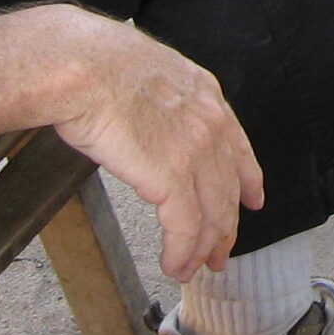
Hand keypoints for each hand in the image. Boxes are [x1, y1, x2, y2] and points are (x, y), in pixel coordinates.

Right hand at [47, 10, 263, 281]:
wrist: (80, 68)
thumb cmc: (95, 65)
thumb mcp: (149, 72)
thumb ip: (162, 99)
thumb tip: (146, 116)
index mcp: (205, 94)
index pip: (237, 146)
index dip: (247, 180)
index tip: (253, 200)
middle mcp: (210, 123)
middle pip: (228, 189)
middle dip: (224, 228)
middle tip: (218, 254)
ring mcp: (195, 151)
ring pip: (211, 214)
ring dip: (201, 249)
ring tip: (191, 269)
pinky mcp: (172, 178)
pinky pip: (185, 228)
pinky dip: (181, 253)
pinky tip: (173, 265)